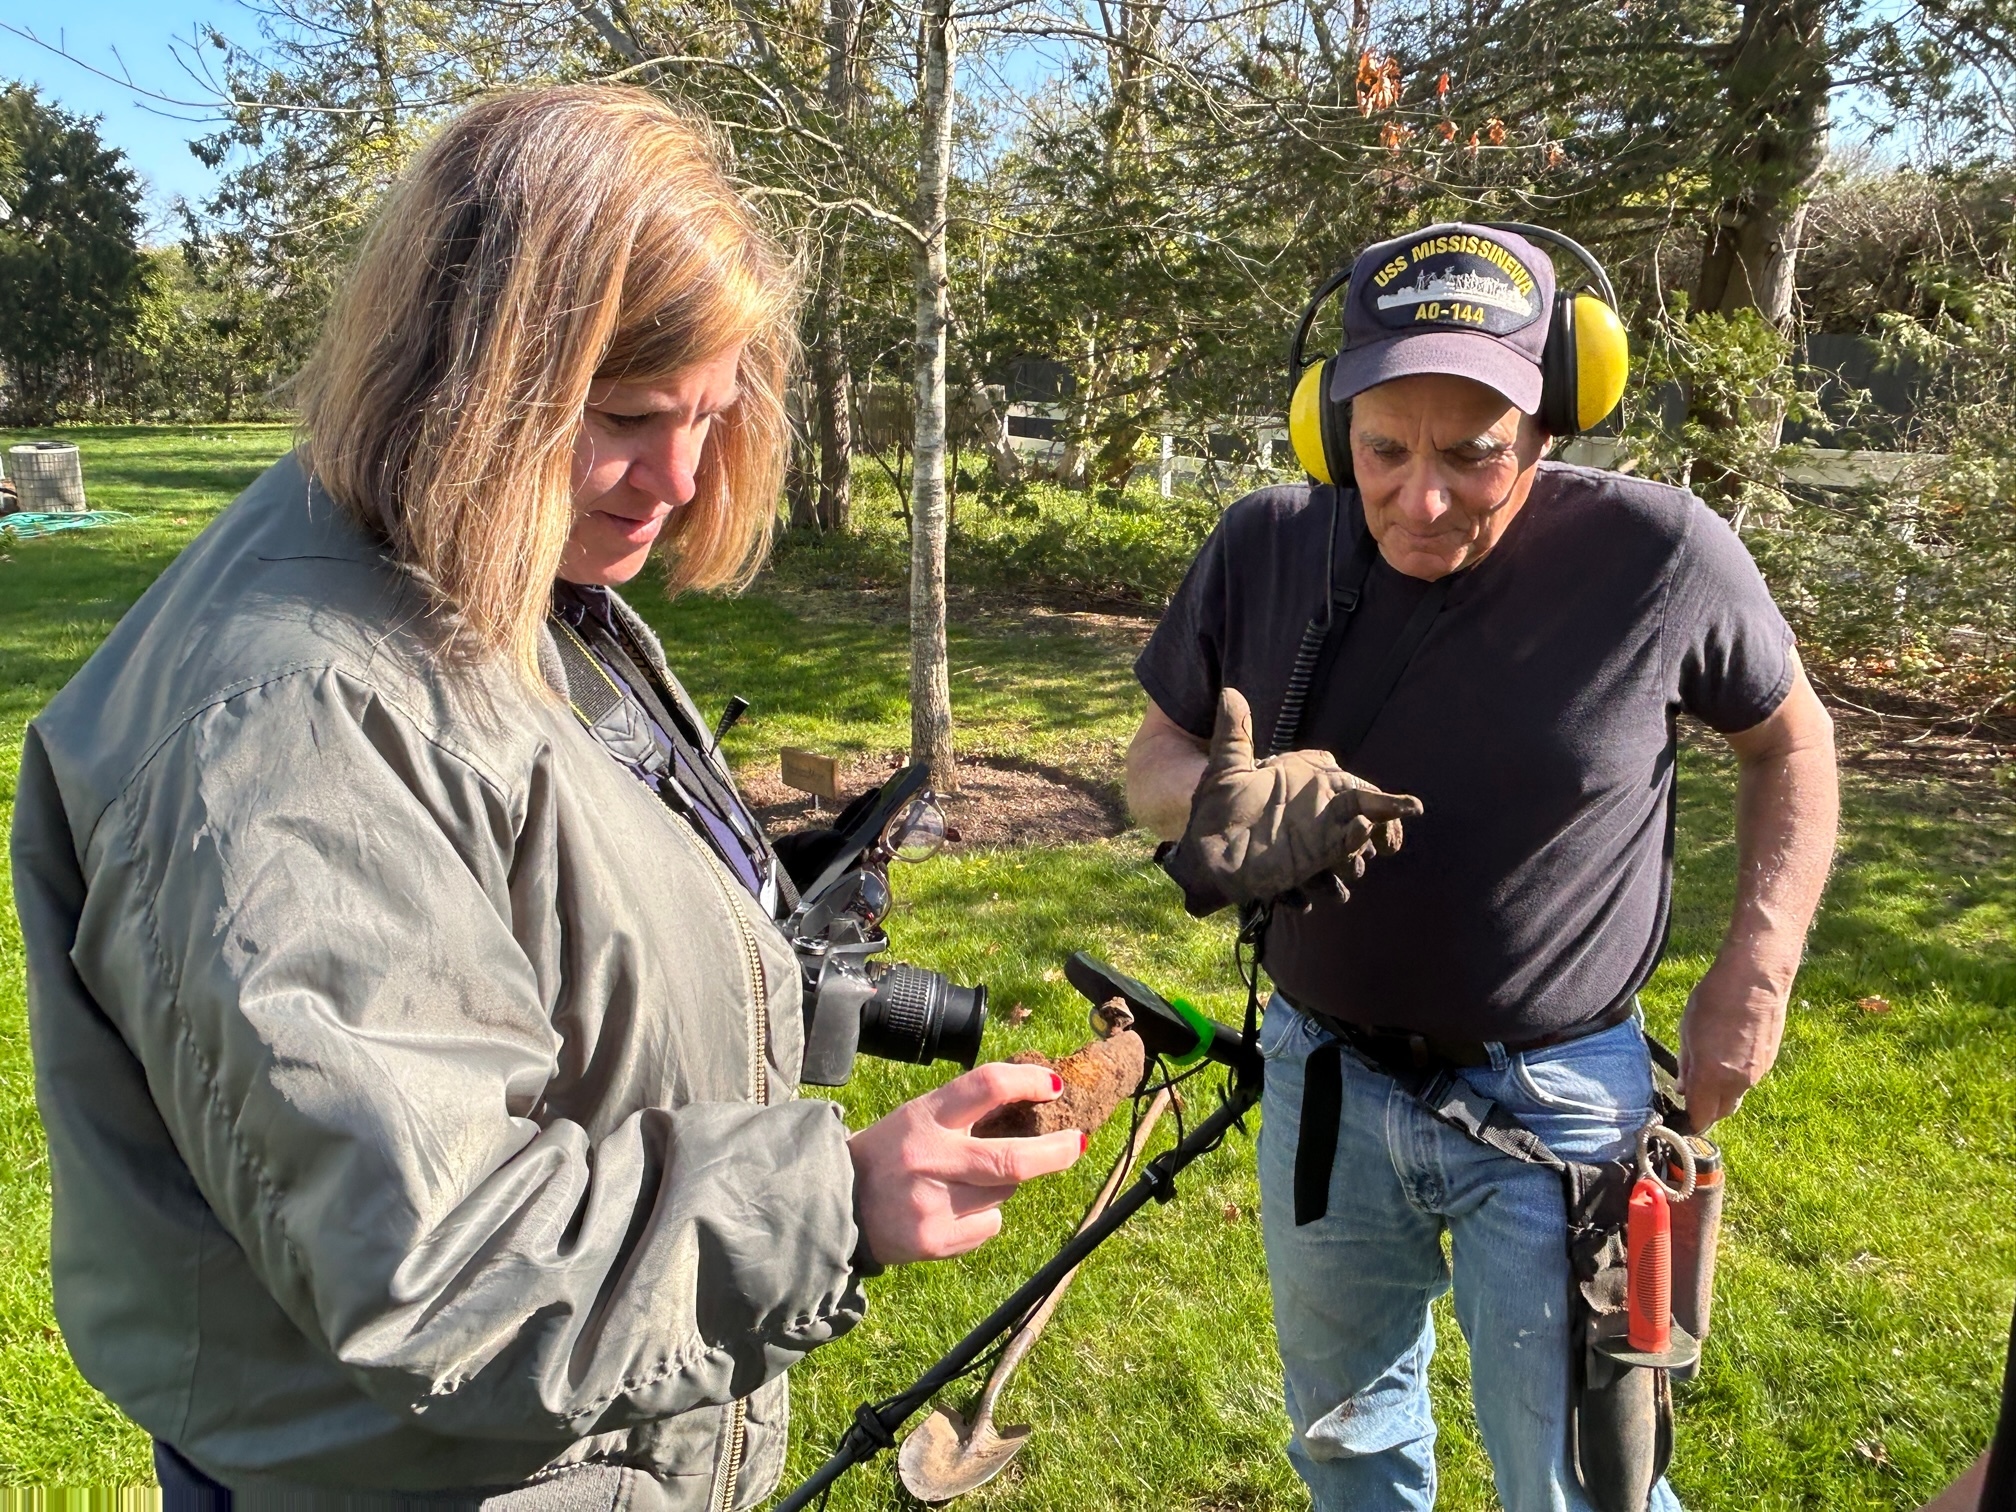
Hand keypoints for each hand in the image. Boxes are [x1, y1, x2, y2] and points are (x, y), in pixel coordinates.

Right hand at [848, 1062, 1083, 1264]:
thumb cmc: (884, 1155)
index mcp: (923, 1118)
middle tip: (1077, 1142)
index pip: (986, 1086)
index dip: (1027, 1082)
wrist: (834, 1207)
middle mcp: (930, 1159)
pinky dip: (983, 1216)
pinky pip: (988, 1224)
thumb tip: (1027, 1104)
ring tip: (964, 1183)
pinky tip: (950, 1210)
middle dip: (1055, 1151)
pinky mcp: (935, 1240)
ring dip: (1002, 1185)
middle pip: (1013, 1158)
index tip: (1053, 1087)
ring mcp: (933, 1203)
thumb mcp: (914, 1119)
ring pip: (1003, 1192)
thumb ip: (962, 1114)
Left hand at [1160, 688, 1420, 914]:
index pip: (1347, 779)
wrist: (1204, 852)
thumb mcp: (1225, 769)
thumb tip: (1229, 691)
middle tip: (1409, 809)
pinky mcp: (1311, 858)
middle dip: (1388, 810)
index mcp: (1305, 779)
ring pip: (1360, 830)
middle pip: (1365, 805)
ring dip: (1375, 830)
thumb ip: (1234, 733)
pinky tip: (1361, 832)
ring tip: (1382, 827)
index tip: (1389, 787)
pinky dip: (1353, 841)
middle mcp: (1317, 806)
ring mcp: (1316, 833)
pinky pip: (1340, 848)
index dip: (1370, 785)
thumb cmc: (1216, 810)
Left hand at [1677, 958, 1787, 1130]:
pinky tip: (1730, 1055)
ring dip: (1722, 1093)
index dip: (1690, 1120)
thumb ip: (1686, 1065)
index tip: (1682, 1116)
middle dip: (1707, 1110)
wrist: (1756, 980)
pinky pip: (1749, 1080)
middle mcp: (1737, 1081)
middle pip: (1721, 1112)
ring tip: (1711, 1069)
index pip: (1701, 1115)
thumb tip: (1684, 1088)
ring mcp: (1757, 1073)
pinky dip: (1737, 1077)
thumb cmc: (1715, 999)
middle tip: (1694, 1096)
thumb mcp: (1687, 1031)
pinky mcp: (1769, 1062)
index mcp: (1712, 1075)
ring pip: (1736, 1096)